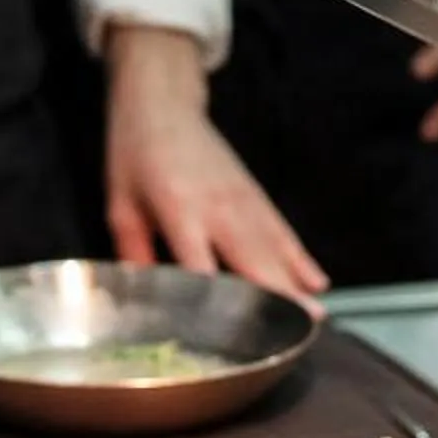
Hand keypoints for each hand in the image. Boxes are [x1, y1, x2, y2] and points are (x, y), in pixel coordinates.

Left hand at [103, 25, 328, 303]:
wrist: (162, 105)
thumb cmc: (134, 155)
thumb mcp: (120, 205)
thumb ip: (133, 253)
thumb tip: (138, 299)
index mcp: (179, 209)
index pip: (200, 264)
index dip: (215, 300)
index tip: (229, 332)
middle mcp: (218, 206)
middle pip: (251, 258)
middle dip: (276, 296)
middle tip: (298, 330)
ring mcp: (242, 199)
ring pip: (274, 248)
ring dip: (296, 284)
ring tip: (316, 316)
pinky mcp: (254, 194)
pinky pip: (282, 230)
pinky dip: (301, 256)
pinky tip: (317, 282)